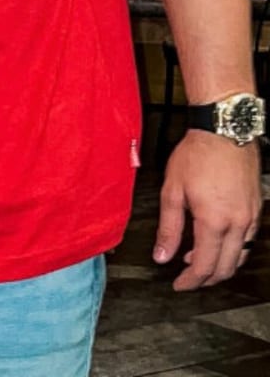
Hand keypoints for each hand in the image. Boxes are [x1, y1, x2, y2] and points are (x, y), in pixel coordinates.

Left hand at [154, 130, 262, 289]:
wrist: (224, 132)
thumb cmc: (197, 155)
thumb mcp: (172, 190)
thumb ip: (168, 227)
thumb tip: (162, 255)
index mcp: (214, 221)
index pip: (204, 265)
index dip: (190, 280)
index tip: (178, 285)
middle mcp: (237, 224)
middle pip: (226, 268)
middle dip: (206, 278)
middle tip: (188, 278)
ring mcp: (250, 218)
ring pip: (239, 257)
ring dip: (220, 265)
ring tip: (197, 260)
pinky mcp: (256, 210)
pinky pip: (247, 241)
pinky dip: (232, 250)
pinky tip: (216, 242)